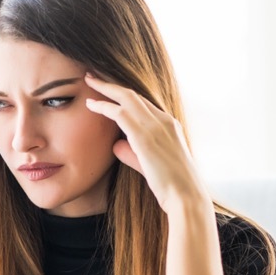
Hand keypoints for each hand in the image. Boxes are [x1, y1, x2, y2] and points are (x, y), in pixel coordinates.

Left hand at [83, 73, 208, 214]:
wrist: (186, 197)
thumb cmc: (172, 187)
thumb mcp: (150, 166)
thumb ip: (132, 154)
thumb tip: (116, 145)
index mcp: (170, 125)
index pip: (143, 103)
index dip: (124, 96)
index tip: (109, 91)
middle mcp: (164, 121)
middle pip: (134, 94)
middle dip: (112, 84)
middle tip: (93, 77)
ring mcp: (156, 126)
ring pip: (126, 98)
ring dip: (105, 88)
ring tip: (89, 81)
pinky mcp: (145, 137)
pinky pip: (120, 114)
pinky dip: (104, 106)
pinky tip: (91, 104)